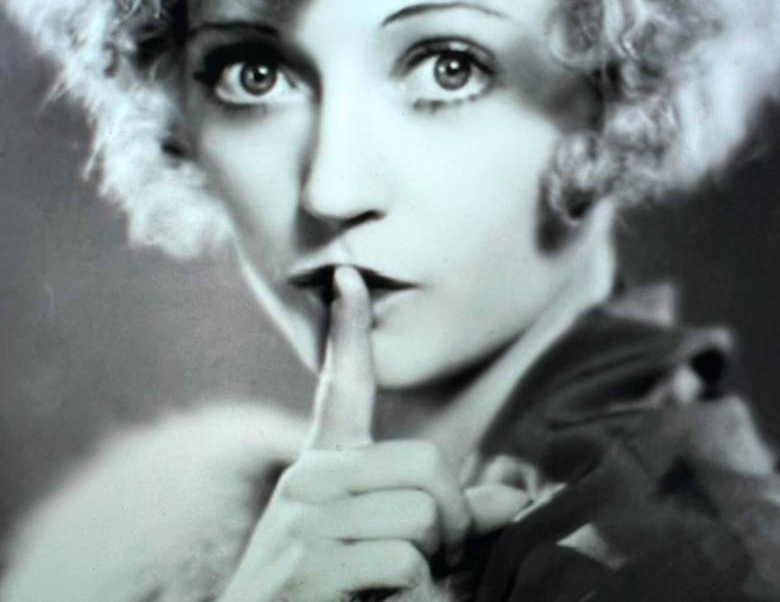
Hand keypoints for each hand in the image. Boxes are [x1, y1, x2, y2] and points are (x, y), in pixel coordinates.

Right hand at [219, 267, 526, 601]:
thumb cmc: (337, 598)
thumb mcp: (388, 548)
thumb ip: (447, 518)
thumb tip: (516, 499)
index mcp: (324, 467)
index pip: (341, 386)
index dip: (348, 329)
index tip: (349, 276)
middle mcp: (311, 480)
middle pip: (426, 465)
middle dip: (455, 518)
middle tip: (441, 557)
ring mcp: (306, 521)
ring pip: (421, 515)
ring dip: (437, 562)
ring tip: (407, 587)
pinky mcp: (312, 567)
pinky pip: (405, 562)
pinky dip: (416, 595)